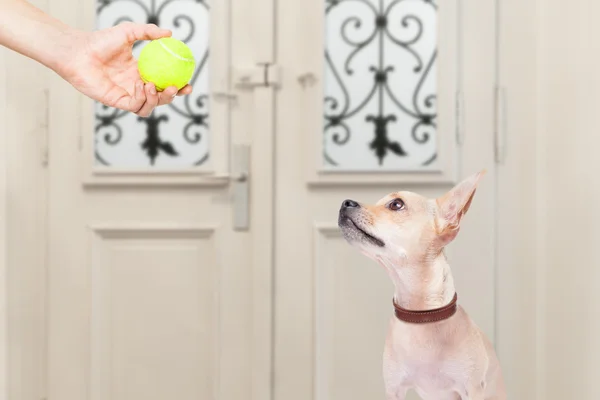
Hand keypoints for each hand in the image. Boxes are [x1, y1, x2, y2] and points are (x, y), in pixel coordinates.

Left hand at [58, 22, 192, 116]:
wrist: (79, 52)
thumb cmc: (100, 41)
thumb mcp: (128, 31)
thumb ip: (148, 32)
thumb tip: (169, 33)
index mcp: (141, 71)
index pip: (163, 82)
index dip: (178, 85)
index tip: (188, 82)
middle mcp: (136, 85)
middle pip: (160, 98)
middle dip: (172, 96)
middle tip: (177, 88)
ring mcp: (127, 95)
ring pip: (150, 106)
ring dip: (157, 99)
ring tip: (153, 86)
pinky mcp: (117, 102)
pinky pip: (136, 106)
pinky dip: (142, 98)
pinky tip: (140, 85)